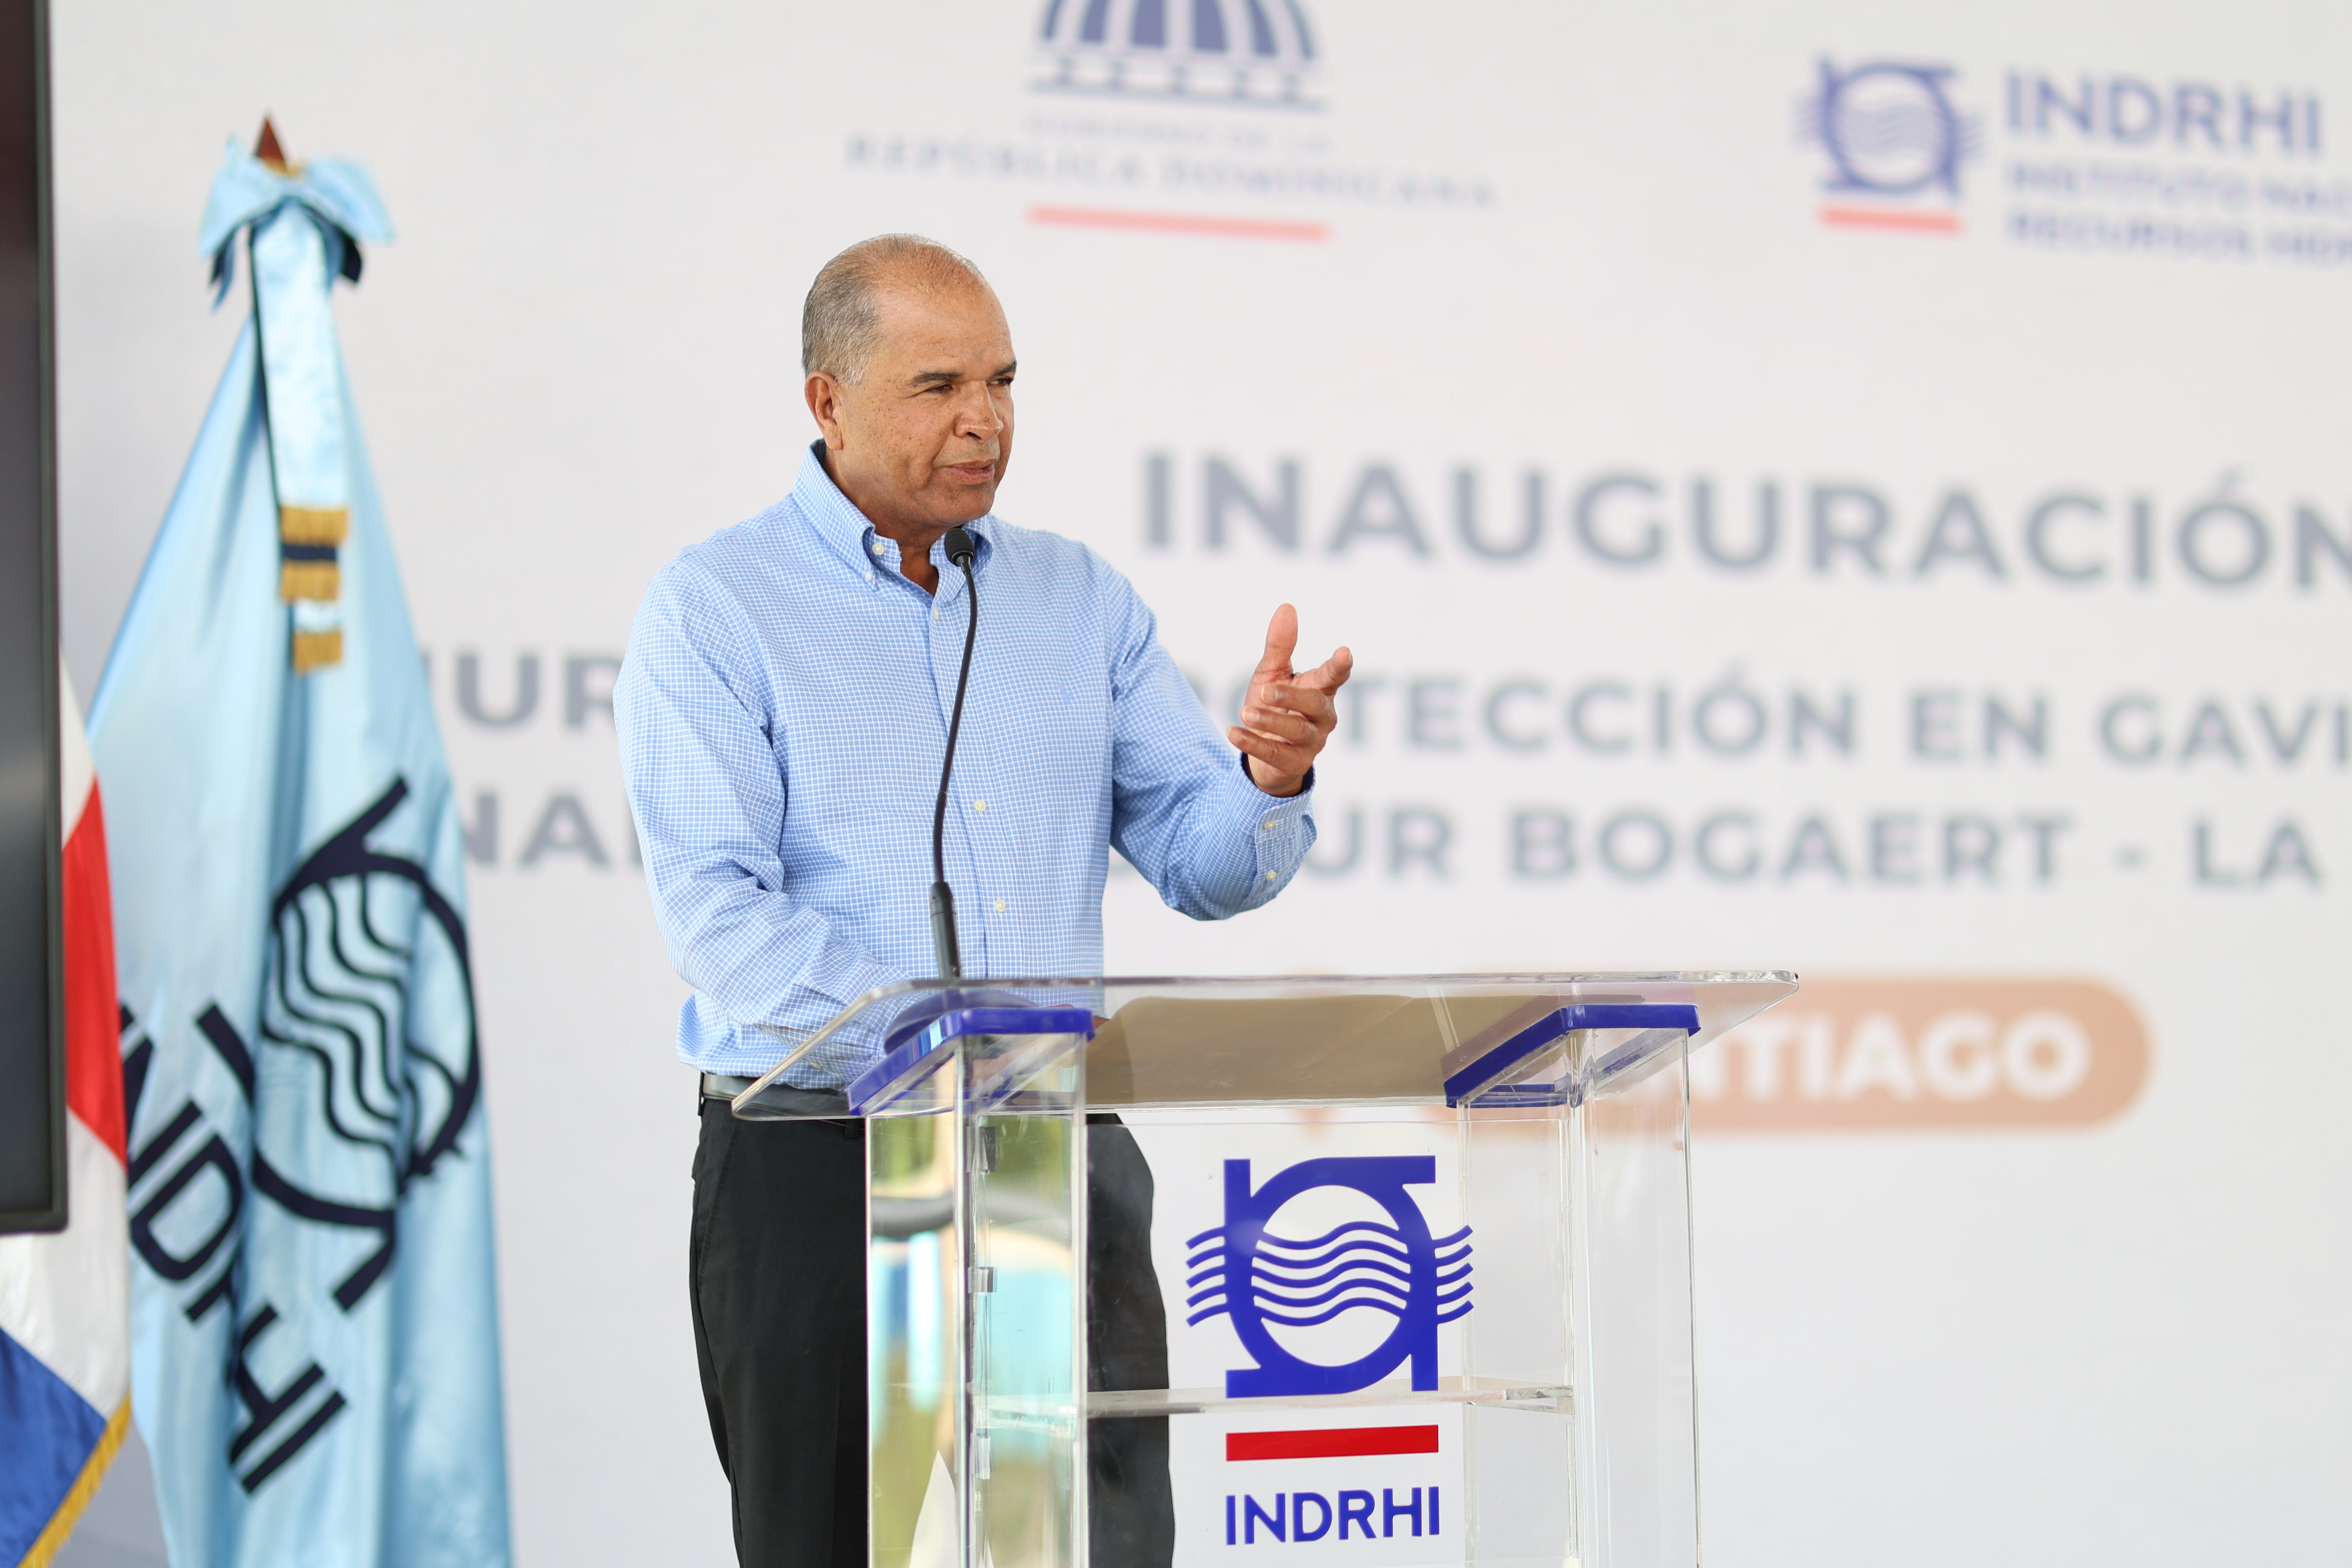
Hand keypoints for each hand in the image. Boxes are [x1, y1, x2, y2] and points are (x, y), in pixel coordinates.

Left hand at [1228, 604, 1352, 797]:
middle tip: (1265, 690)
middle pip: (1315, 704)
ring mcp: (1312, 742)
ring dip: (1270, 720)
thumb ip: (1280, 645)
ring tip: (1245, 712)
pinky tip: (1233, 732)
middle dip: (1291, 696)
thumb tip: (1287, 607)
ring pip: (1296, 730)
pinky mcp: (1295, 763)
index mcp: (1320, 690)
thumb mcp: (1272, 673)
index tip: (1344, 652)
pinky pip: (1275, 753)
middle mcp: (1322, 716)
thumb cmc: (1273, 705)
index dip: (1339, 665)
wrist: (1264, 752)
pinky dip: (1253, 743)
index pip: (1334, 676)